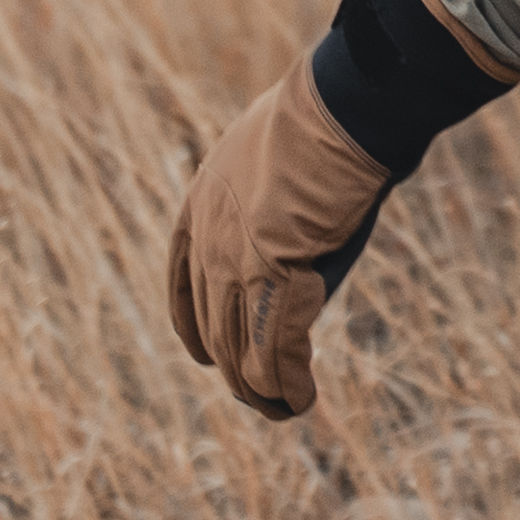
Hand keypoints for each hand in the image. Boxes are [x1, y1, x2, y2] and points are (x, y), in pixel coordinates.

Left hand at [165, 69, 399, 421]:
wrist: (339, 110)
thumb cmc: (325, 122)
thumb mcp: (278, 158)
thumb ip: (272, 201)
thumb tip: (294, 224)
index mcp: (198, 207)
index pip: (181, 286)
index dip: (195, 330)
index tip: (206, 357)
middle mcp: (207, 241)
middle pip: (211, 327)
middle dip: (236, 370)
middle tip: (263, 396)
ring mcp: (236, 263)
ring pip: (240, 349)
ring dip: (263, 387)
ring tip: (284, 409)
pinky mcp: (275, 280)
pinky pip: (277, 350)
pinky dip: (289, 383)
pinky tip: (302, 400)